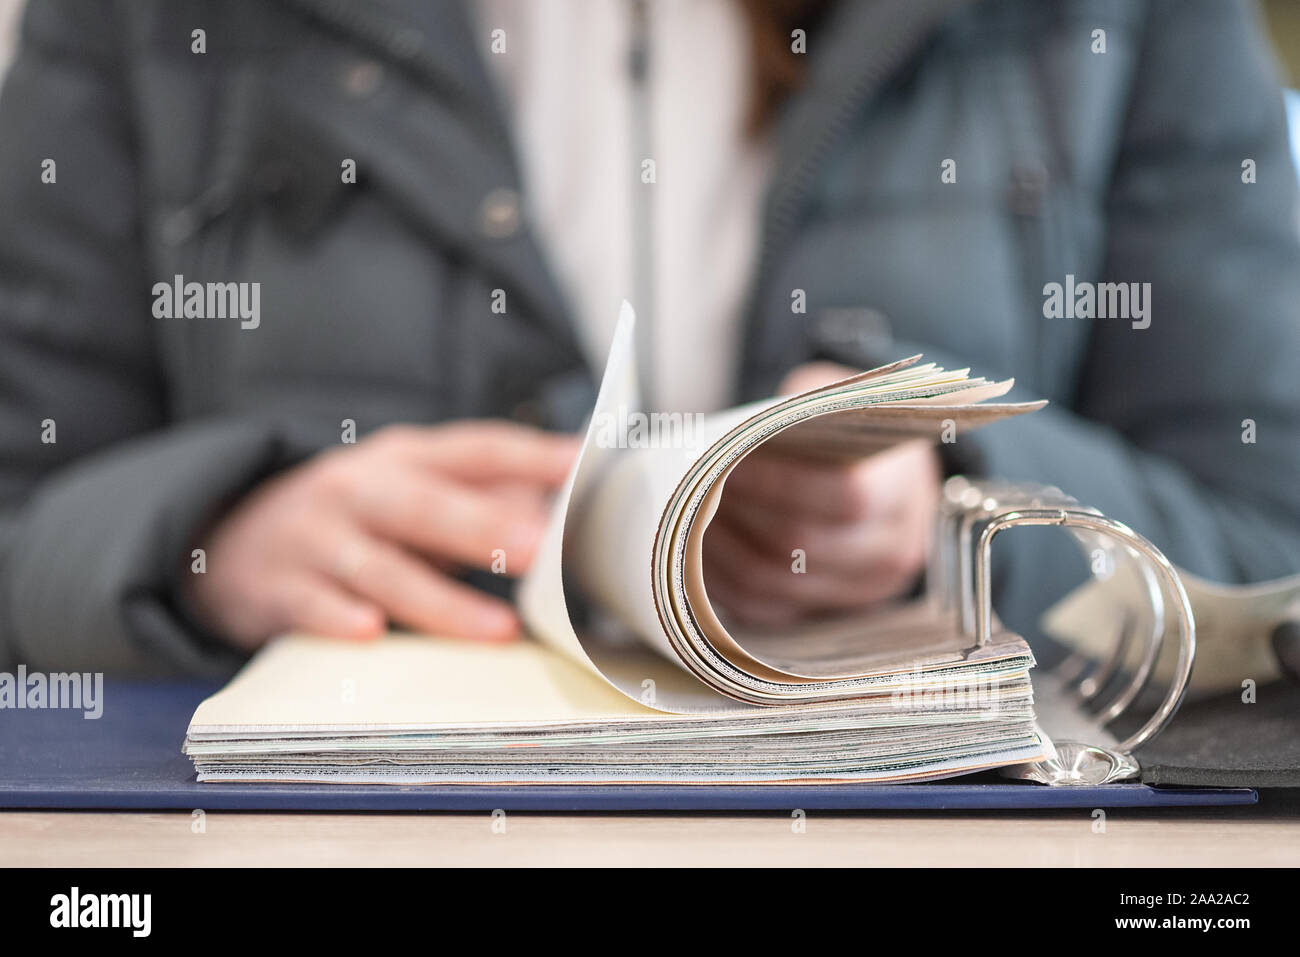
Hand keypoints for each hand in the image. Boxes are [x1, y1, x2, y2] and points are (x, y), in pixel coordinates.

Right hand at [184, 421, 577, 650]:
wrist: (227, 531)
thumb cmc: (352, 513)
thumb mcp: (411, 487)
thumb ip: (481, 492)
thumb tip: (557, 497)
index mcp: (402, 459)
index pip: (471, 448)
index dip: (525, 454)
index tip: (578, 463)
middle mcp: (358, 490)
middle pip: (424, 505)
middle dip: (483, 526)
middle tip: (540, 548)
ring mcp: (315, 539)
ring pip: (381, 569)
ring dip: (440, 600)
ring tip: (498, 630)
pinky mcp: (277, 588)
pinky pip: (310, 605)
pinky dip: (337, 618)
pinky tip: (370, 632)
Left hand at [701, 363, 941, 626]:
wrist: (890, 482)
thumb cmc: (852, 436)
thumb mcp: (838, 407)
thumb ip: (798, 417)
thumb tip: (731, 437)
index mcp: (903, 496)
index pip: (844, 498)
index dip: (778, 483)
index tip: (730, 463)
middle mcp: (890, 554)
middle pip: (800, 548)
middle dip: (739, 515)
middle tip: (694, 487)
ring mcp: (859, 593)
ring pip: (773, 585)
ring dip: (718, 550)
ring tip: (686, 514)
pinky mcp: (824, 615)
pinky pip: (762, 609)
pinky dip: (720, 582)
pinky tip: (694, 549)